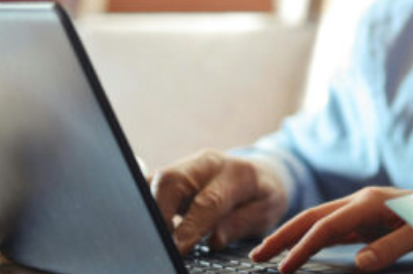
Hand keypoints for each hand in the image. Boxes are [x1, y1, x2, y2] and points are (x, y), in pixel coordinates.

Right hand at [150, 150, 288, 253]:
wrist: (261, 174)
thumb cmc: (263, 195)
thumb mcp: (266, 212)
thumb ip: (240, 224)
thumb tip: (214, 239)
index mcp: (237, 173)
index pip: (208, 201)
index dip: (190, 227)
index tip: (178, 249)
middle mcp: (208, 163)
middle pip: (171, 181)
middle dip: (160, 213)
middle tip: (161, 243)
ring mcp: (187, 165)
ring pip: (155, 181)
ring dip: (149, 209)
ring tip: (154, 236)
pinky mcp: (172, 173)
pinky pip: (150, 184)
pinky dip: (145, 204)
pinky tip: (148, 223)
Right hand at [250, 186, 412, 272]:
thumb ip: (391, 248)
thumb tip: (359, 263)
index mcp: (370, 202)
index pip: (326, 226)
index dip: (301, 247)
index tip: (282, 268)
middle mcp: (362, 201)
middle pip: (312, 217)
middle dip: (282, 235)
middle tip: (255, 256)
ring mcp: (364, 210)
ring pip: (319, 222)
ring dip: (293, 236)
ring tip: (269, 254)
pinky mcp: (368, 219)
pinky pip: (334, 229)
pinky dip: (312, 239)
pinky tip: (301, 249)